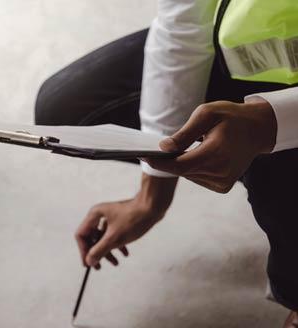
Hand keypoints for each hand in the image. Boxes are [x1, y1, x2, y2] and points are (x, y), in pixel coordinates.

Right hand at [75, 174, 177, 267]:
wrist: (153, 206)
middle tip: (100, 267)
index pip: (81, 235)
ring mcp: (111, 216)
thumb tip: (89, 261)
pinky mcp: (121, 218)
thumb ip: (99, 250)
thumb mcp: (114, 238)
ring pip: (104, 236)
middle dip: (97, 252)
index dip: (83, 251)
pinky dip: (117, 244)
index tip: (89, 264)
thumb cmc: (133, 219)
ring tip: (116, 263)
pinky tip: (125, 253)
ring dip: (108, 250)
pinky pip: (114, 233)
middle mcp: (100, 214)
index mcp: (94, 215)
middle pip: (92, 237)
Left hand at [145, 100, 276, 192]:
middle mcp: (220, 171)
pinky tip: (199, 156)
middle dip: (168, 161)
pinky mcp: (223, 186)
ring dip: (182, 164)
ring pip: (189, 175)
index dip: (160, 163)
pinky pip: (198, 178)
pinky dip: (193, 168)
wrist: (257, 130)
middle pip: (182, 170)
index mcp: (216, 152)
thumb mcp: (206, 114)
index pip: (179, 165)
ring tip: (184, 149)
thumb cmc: (231, 117)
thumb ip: (184, 133)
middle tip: (156, 150)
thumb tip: (163, 147)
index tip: (143, 157)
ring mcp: (223, 181)